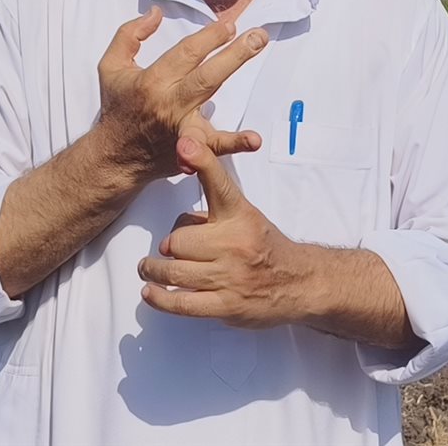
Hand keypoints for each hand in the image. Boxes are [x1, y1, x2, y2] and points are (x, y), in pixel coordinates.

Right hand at [95, 7, 267, 182]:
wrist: (115, 156)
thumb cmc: (118, 108)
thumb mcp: (111, 67)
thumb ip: (130, 35)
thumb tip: (156, 13)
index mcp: (151, 81)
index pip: (186, 53)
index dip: (210, 36)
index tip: (229, 25)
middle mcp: (168, 102)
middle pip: (206, 74)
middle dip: (235, 53)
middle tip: (257, 36)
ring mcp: (182, 126)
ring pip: (212, 101)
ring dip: (238, 89)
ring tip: (260, 73)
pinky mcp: (192, 148)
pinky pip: (215, 146)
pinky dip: (236, 142)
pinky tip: (254, 139)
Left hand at [137, 136, 312, 328]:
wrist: (299, 281)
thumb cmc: (263, 246)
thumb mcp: (244, 214)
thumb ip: (212, 211)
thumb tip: (176, 222)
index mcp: (239, 214)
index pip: (219, 183)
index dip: (202, 160)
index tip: (185, 142)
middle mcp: (234, 242)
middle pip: (178, 240)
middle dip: (170, 247)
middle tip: (170, 250)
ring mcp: (230, 276)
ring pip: (174, 271)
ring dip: (155, 271)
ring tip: (149, 269)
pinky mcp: (225, 305)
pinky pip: (182, 303)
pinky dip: (160, 299)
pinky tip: (151, 293)